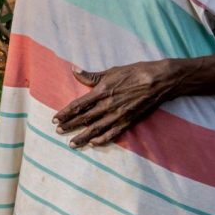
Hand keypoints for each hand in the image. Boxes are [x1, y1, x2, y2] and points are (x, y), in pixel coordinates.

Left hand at [52, 59, 177, 147]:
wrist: (159, 81)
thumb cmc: (136, 72)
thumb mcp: (113, 70)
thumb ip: (92, 75)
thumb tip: (75, 71)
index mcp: (102, 91)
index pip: (78, 105)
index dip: (65, 113)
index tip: (55, 119)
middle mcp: (108, 105)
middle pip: (84, 119)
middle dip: (70, 126)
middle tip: (58, 132)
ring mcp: (118, 115)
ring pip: (95, 129)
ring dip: (82, 137)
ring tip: (71, 143)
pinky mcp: (128, 121)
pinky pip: (112, 134)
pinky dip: (102, 140)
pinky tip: (93, 143)